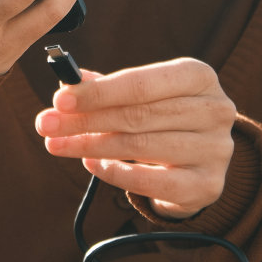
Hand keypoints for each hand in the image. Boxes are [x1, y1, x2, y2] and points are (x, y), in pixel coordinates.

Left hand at [34, 58, 236, 218]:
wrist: (202, 161)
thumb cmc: (165, 117)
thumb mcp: (142, 94)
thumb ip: (106, 88)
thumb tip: (68, 85)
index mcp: (199, 76)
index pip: (141, 84)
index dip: (97, 92)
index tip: (59, 100)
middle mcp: (215, 110)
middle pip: (137, 116)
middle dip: (85, 121)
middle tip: (46, 125)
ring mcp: (216, 149)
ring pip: (140, 147)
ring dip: (92, 146)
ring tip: (59, 145)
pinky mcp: (208, 185)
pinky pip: (150, 181)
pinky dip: (115, 173)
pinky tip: (91, 164)